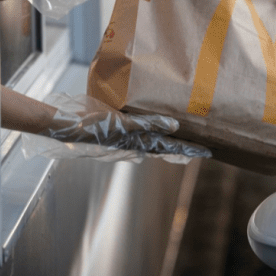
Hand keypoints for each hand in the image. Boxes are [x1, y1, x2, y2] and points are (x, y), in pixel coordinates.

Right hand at [46, 93, 211, 159]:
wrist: (68, 127)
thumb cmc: (96, 124)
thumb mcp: (125, 123)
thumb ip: (150, 124)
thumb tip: (175, 125)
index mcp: (140, 143)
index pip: (171, 147)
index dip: (189, 150)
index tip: (208, 153)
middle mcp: (136, 143)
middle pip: (165, 147)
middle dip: (182, 148)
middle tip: (200, 149)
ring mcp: (126, 139)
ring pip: (154, 142)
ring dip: (168, 142)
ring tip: (182, 140)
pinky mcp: (117, 132)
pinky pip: (140, 134)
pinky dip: (152, 133)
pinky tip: (150, 130)